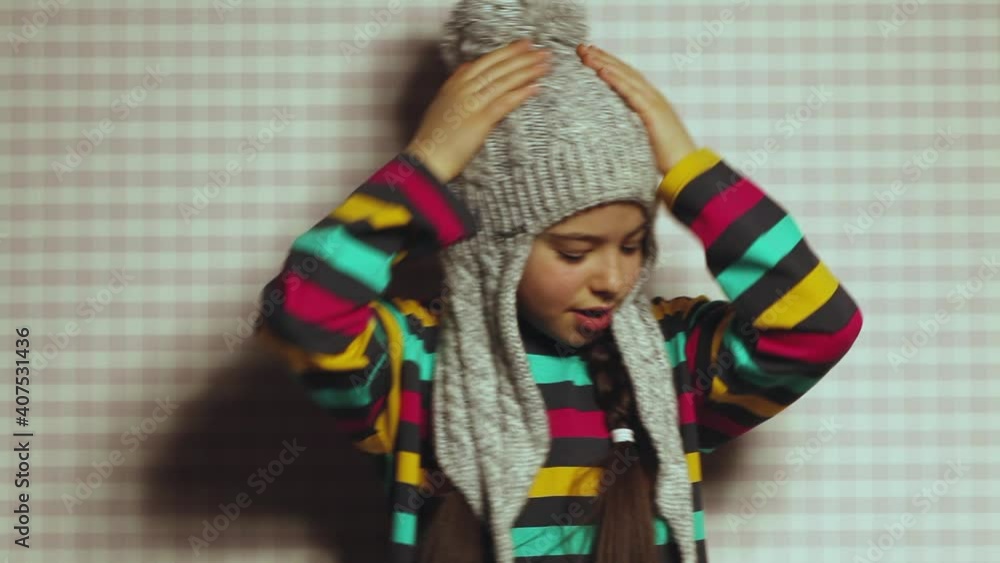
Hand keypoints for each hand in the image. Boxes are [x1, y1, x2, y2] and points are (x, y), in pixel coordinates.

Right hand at [405, 38, 552, 183]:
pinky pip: (504, 103)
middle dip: (522, 58)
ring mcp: (471, 104)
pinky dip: (520, 93)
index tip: (524, 45)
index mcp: (454, 85)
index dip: (507, 52)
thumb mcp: (442, 103)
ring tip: (545, 65)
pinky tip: (535, 87)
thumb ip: (456, 84)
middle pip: (497, 68)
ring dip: (526, 71)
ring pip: (503, 82)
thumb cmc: (435, 137)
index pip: (485, 62)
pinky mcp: (479, 121)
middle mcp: (463, 90)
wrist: (427, 159)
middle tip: (542, 51)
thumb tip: (467, 66)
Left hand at [576, 44, 696, 174]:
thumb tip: (610, 126)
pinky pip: (631, 93)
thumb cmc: (664, 156)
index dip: (608, 64)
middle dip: (602, 58)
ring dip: (605, 64)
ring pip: (625, 77)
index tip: (589, 55)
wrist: (685, 166)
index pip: (625, 76)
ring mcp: (653, 102)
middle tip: (582, 47)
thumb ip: (629, 125)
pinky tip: (602, 71)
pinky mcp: (653, 112)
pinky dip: (616, 81)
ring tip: (587, 54)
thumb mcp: (642, 135)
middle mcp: (651, 96)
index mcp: (648, 101)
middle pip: (623, 71)